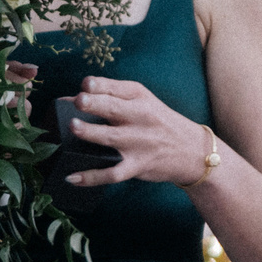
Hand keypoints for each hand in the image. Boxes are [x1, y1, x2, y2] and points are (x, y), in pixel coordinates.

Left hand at [64, 76, 218, 188]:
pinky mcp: (137, 165)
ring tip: (73, 127)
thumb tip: (67, 100)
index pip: (117, 88)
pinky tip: (72, 177)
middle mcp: (141, 118)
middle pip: (114, 109)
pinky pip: (112, 173)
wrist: (193, 151)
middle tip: (79, 101)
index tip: (85, 84)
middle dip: (95, 104)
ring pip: (111, 138)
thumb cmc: (160, 123)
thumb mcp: (144, 103)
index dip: (99, 85)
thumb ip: (111, 99)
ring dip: (91, 133)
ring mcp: (139, 143)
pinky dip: (91, 177)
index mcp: (140, 98)